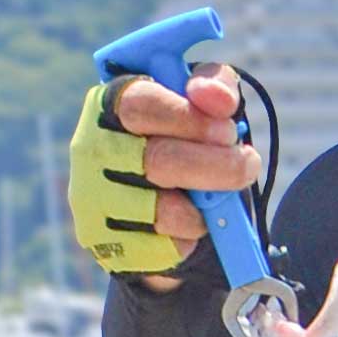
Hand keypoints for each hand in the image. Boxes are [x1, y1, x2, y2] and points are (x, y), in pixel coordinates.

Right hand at [68, 65, 263, 289]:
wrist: (153, 205)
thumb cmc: (180, 140)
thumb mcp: (201, 104)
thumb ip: (214, 87)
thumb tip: (219, 100)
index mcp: (111, 104)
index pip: (141, 105)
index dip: (190, 118)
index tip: (228, 131)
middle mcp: (91, 149)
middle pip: (157, 160)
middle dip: (215, 166)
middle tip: (246, 166)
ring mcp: (91, 198)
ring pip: (162, 211)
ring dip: (203, 209)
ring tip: (214, 200)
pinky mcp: (103, 242)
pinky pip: (160, 248)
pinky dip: (187, 240)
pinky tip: (189, 226)